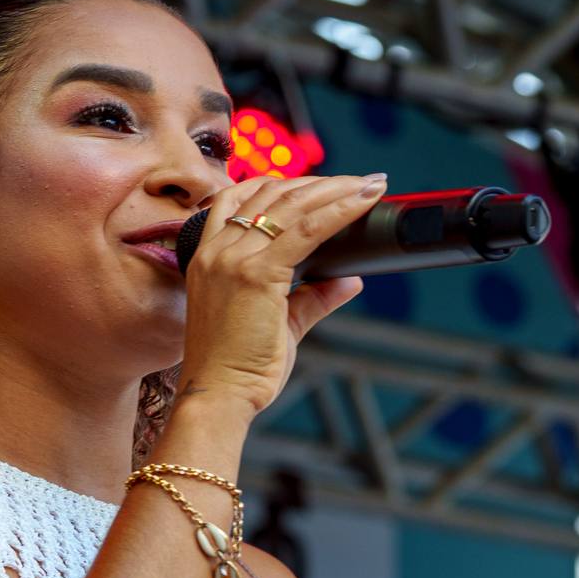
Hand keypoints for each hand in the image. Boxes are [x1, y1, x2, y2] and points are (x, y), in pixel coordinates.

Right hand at [177, 171, 383, 413]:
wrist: (217, 396)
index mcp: (209, 256)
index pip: (242, 198)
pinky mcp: (254, 274)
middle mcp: (217, 250)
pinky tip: (363, 202)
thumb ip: (312, 298)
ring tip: (368, 185)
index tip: (321, 184)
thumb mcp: (280, 324)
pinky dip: (339, 211)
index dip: (283, 183)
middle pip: (270, 192)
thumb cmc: (239, 367)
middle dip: (319, 182)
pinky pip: (306, 229)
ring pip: (290, 203)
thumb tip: (349, 280)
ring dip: (335, 188)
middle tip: (359, 181)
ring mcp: (232, 259)